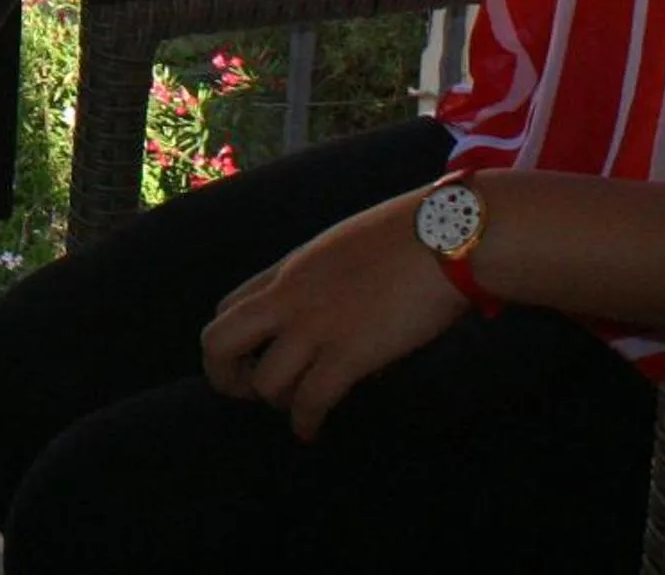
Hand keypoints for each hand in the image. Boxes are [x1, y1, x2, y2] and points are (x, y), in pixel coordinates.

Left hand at [199, 191, 468, 440]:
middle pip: (219, 342)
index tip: (250, 359)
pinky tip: (313, 430)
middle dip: (224, 376)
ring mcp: (316, 327)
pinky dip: (306, 423)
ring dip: (278, 403)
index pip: (226, 308)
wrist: (446, 236)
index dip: (229, 341)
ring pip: (264, 383)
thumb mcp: (340, 247)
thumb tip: (325, 309)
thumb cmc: (407, 234)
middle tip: (248, 391)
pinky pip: (309, 401)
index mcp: (286, 270)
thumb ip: (319, 278)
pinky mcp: (349, 354)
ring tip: (298, 408)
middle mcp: (289, 298)